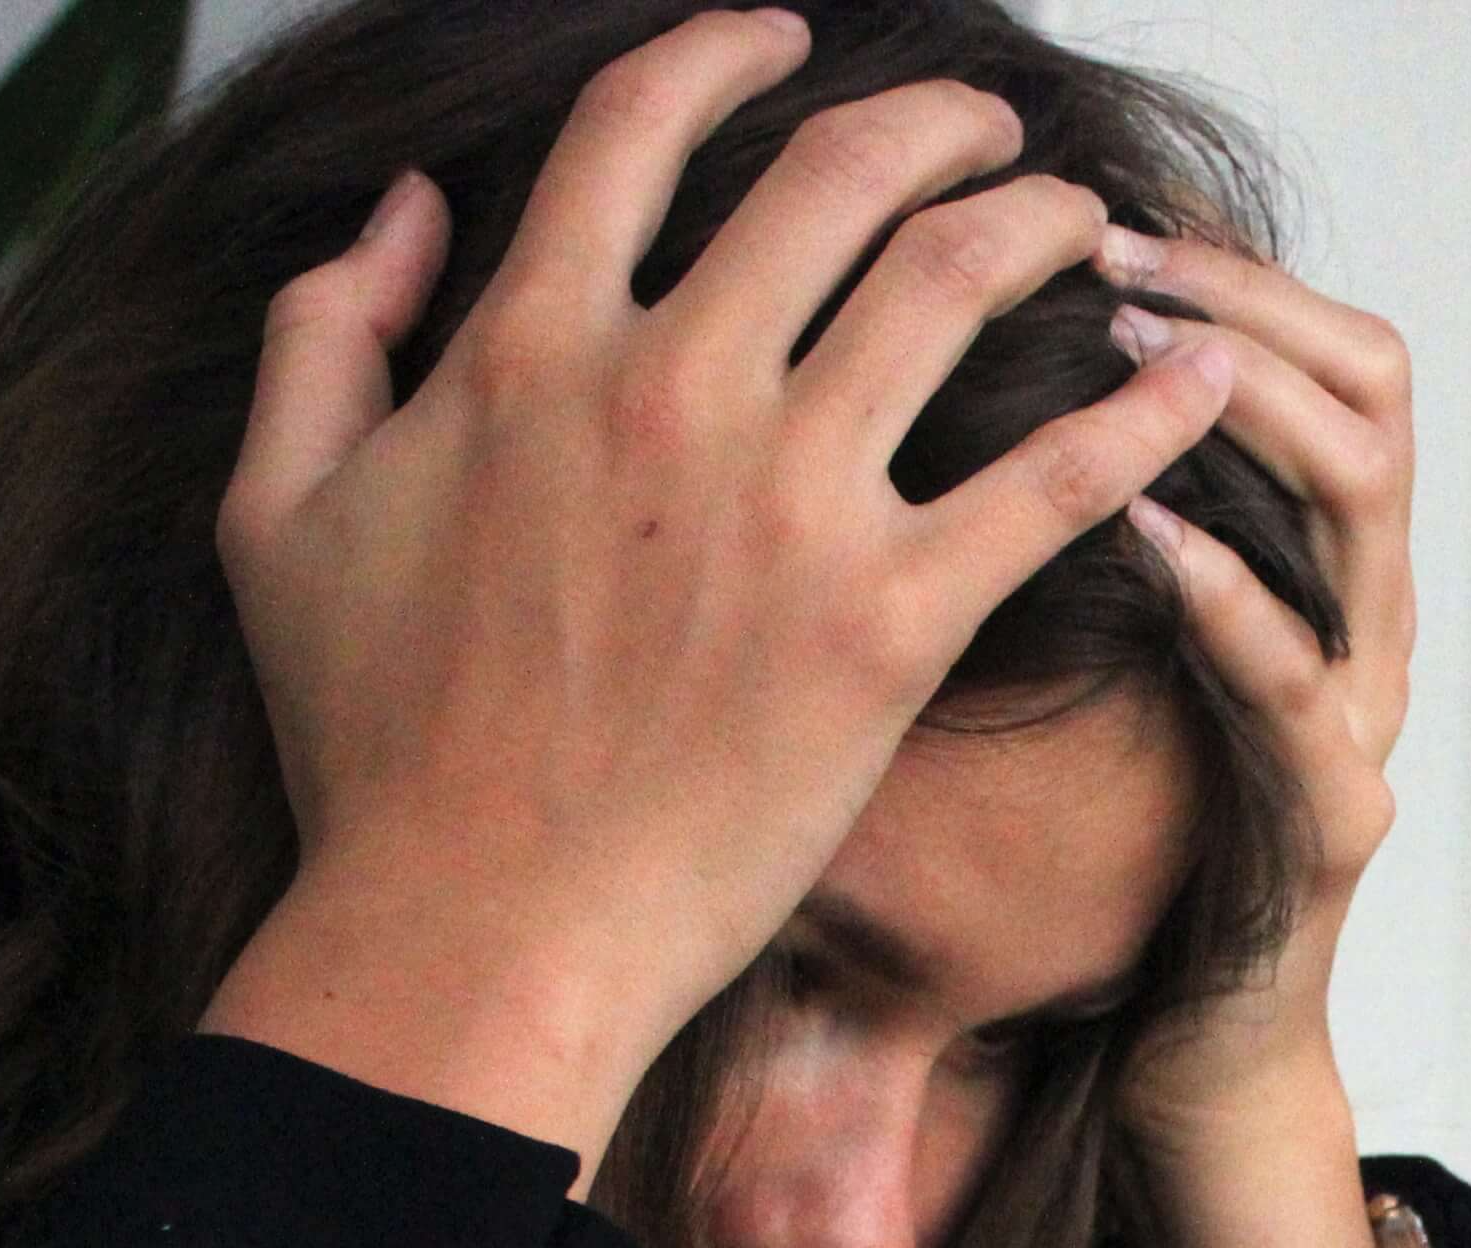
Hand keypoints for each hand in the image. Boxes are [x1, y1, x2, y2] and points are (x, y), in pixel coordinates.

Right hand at [202, 7, 1235, 1188]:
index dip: (722, 50)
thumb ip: (323, 332)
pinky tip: (1196, 375)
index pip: (644, 123)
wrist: (470, 935)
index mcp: (525, 349)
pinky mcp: (887, 622)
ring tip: (1083, 225)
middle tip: (981, 132)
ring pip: (960, 277)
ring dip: (1044, 220)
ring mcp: (788, 502)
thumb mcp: (274, 518)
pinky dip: (1145, 411)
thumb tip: (408, 205)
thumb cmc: (371, 752)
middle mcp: (669, 388)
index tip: (776, 41)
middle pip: (841, 169)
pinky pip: (1053, 477)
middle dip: (934, 119)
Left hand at [1093, 228, 1416, 1247]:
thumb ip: (1062, 548)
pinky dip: (1229, 599)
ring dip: (1242, 413)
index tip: (1108, 218)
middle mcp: (1362, 621)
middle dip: (1240, 307)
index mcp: (1312, 569)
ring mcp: (1361, 716)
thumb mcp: (1091, 669)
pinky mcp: (1331, 822)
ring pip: (1363, 512)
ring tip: (1127, 355)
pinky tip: (1145, 534)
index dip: (1234, 275)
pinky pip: (1299, 688)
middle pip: (1367, 395)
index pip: (1324, 358)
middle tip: (1112, 256)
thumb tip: (934, 408)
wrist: (1181, 1054)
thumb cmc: (1117, 852)